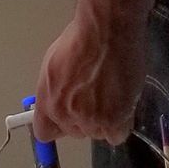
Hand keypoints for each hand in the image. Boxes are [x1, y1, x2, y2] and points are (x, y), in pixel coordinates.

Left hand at [33, 0, 146, 144]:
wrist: (107, 32)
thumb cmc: (81, 37)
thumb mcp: (54, 62)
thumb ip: (55, 88)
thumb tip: (60, 98)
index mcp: (47, 101)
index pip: (45, 132)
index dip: (57, 126)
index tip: (68, 118)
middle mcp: (66, 115)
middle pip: (74, 132)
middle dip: (84, 119)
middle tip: (96, 97)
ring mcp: (90, 120)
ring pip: (97, 133)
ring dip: (104, 120)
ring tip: (113, 96)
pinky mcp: (113, 120)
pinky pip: (117, 135)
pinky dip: (121, 123)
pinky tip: (123, 105)